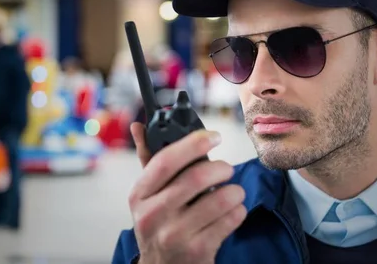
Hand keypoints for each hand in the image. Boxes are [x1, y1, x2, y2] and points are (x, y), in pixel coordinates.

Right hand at [128, 123, 246, 263]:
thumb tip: (139, 125)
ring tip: (233, 192)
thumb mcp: (147, 196)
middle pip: (196, 177)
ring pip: (219, 198)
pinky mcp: (198, 250)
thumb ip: (148, 160)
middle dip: (221, 168)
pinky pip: (230, 219)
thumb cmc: (159, 225)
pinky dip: (238, 210)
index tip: (213, 137)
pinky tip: (231, 212)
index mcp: (139, 195)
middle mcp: (153, 215)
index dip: (193, 143)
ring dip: (235, 191)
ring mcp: (175, 235)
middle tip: (226, 169)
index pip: (165, 160)